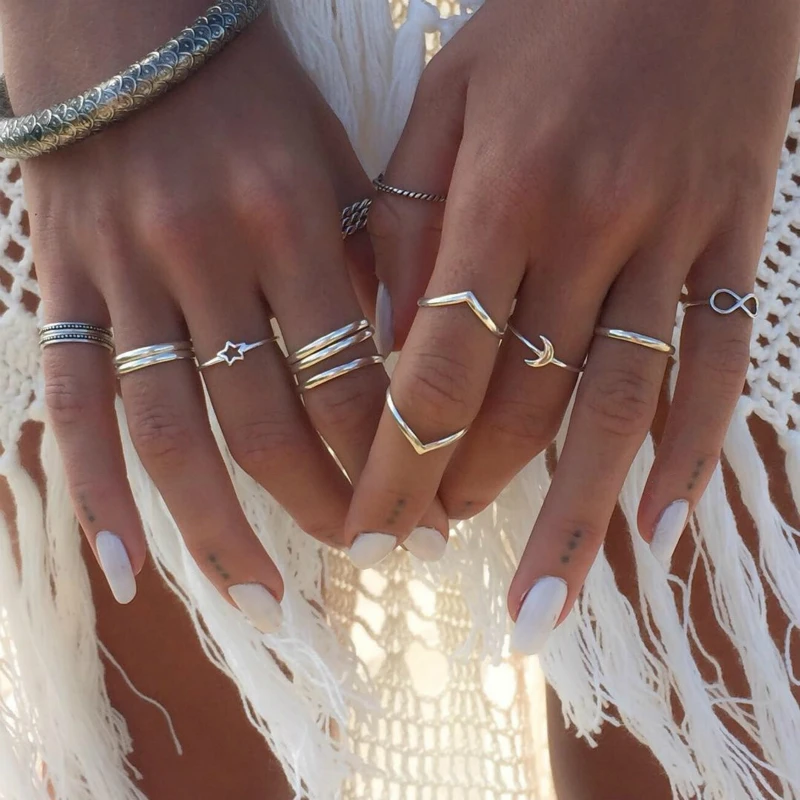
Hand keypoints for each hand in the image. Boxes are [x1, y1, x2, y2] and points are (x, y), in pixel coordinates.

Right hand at [7, 5, 420, 626]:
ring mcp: (125, 281)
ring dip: (222, 533)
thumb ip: (372, 257)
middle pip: (268, 420)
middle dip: (324, 502)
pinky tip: (126, 567)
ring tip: (264, 603)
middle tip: (368, 553)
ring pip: (173, 435)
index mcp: (289, 217)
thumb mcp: (336, 156)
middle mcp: (206, 258)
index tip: (424, 509)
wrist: (122, 24)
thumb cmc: (250, 92)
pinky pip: (73, 407)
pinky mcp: (64, 292)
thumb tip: (405, 361)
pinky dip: (94, 493)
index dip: (391, 455)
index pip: (349, 376)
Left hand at [347, 0, 799, 648]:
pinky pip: (722, 363)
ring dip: (577, 512)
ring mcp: (676, 243)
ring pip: (620, 406)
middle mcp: (592, 231)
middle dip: (469, 487)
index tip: (371, 527)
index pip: (439, 367)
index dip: (400, 459)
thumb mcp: (448, 92)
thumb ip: (410, 216)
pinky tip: (663, 519)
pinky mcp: (737, 241)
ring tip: (543, 601)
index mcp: (505, 194)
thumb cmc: (551, 14)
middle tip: (430, 545)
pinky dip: (697, 446)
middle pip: (523, 401)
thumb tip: (389, 335)